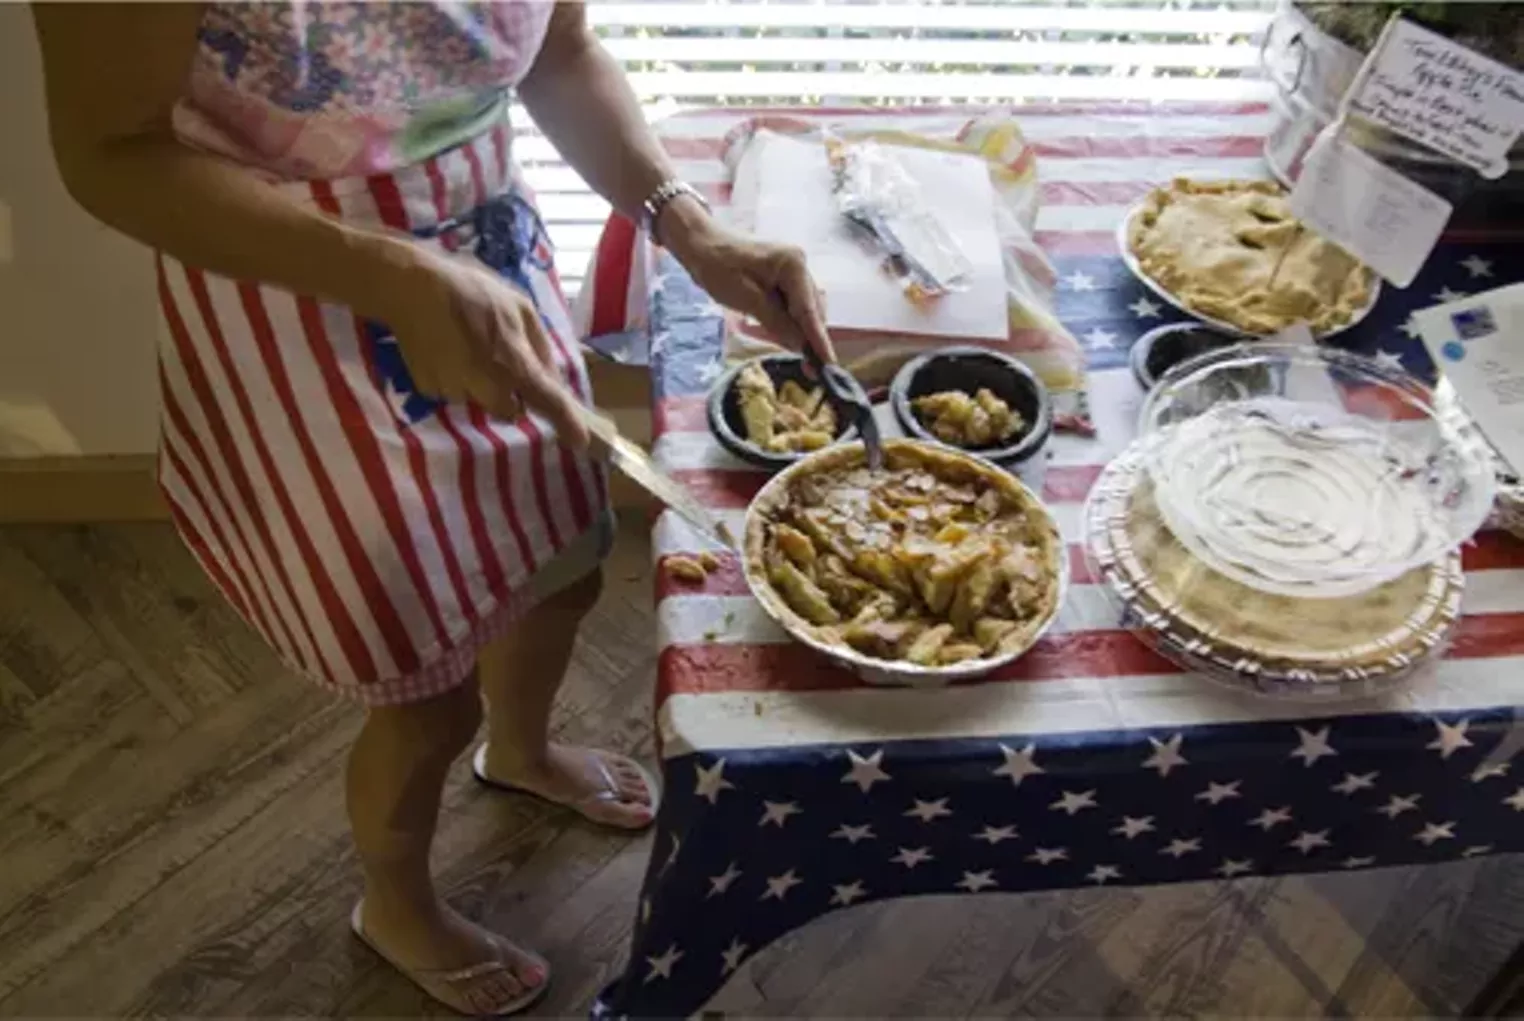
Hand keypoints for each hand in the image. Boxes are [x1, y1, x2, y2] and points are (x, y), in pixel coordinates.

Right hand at [383, 244, 589, 447]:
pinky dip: (456, 379)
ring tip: (468, 348)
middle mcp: (487, 384)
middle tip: (500, 361)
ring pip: (480, 402)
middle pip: (510, 410)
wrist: (410, 287)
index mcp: (514, 361)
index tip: (579, 441)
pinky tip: (448, 351)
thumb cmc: (472, 291)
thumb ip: (540, 346)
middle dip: (511, 395)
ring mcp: (456, 390)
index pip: (547, 401)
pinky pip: (454, 393)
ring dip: (481, 385)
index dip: (566, 423)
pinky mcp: (430, 391)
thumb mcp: (519, 306)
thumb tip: (554, 380)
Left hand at [662, 202, 835, 364]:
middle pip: (813, 310)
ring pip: (806, 309)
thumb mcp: (746, 299)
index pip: (809, 310)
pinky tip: (783, 334)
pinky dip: (790, 322)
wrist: (701, 244)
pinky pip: (794, 304)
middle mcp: (800, 265)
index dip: (819, 340)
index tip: (829, 365)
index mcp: (793, 265)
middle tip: (811, 370)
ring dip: (801, 332)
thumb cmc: (717, 267)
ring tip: (800, 357)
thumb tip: (800, 345)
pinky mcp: (785, 277)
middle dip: (811, 338)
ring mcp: (794, 270)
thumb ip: (776, 322)